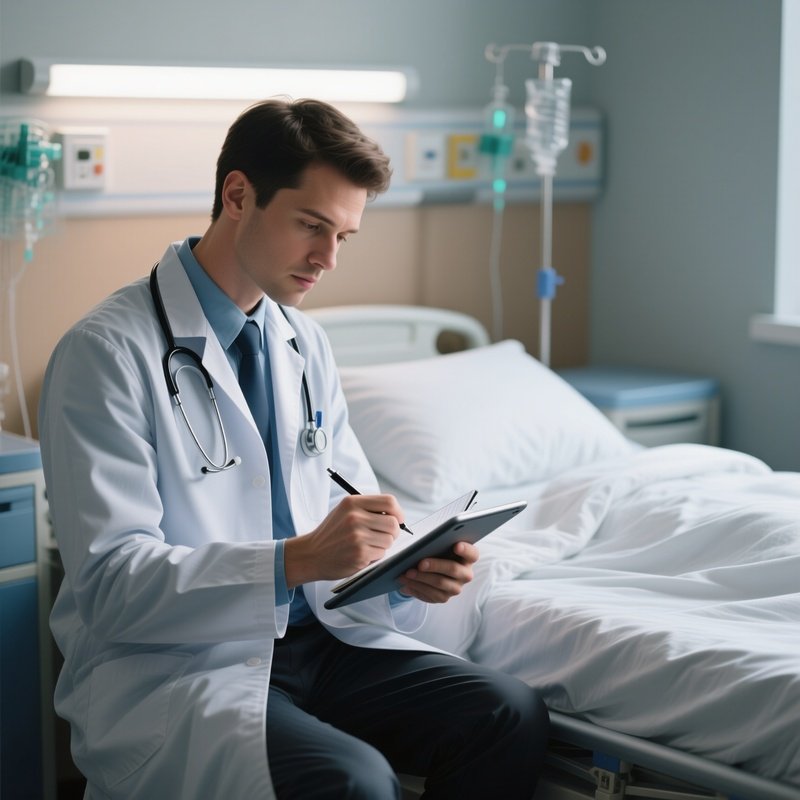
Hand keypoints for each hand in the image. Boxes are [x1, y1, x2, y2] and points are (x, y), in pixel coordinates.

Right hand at [284, 494, 403, 586]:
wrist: (311, 554)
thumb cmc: (331, 533)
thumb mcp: (344, 511)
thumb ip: (367, 508)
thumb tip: (396, 514)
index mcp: (352, 503)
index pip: (389, 502)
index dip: (398, 512)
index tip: (398, 519)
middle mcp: (355, 517)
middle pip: (393, 523)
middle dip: (393, 532)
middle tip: (383, 535)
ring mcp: (357, 536)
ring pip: (389, 540)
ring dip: (383, 545)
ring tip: (368, 545)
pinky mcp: (360, 553)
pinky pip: (381, 553)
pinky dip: (375, 555)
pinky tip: (362, 554)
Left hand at [396, 541, 477, 603]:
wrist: (433, 569)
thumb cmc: (437, 552)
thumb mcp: (440, 545)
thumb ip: (438, 543)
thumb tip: (425, 544)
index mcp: (468, 557)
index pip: (472, 553)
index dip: (465, 549)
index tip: (456, 545)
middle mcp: (465, 574)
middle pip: (453, 569)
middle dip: (435, 566)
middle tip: (420, 563)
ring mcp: (456, 587)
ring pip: (440, 584)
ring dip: (421, 579)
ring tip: (406, 574)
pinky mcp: (444, 597)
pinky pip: (431, 595)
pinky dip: (416, 589)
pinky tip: (405, 584)